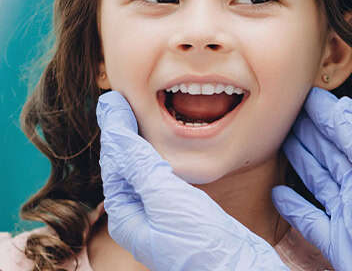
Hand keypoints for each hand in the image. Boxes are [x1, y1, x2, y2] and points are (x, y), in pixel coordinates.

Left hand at [95, 91, 289, 270]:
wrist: (240, 269)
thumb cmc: (200, 240)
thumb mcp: (163, 194)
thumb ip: (136, 158)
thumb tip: (111, 120)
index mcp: (126, 215)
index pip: (114, 162)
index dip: (114, 128)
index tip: (113, 98)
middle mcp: (140, 218)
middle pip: (127, 167)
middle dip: (125, 135)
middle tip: (124, 99)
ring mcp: (162, 219)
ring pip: (147, 173)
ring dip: (144, 144)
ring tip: (143, 114)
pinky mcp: (185, 217)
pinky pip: (167, 182)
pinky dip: (165, 159)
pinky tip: (173, 148)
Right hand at [272, 88, 351, 270]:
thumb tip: (343, 105)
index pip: (345, 134)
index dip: (325, 114)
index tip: (304, 93)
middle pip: (329, 154)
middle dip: (309, 132)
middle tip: (286, 111)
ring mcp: (347, 215)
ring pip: (318, 181)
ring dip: (301, 161)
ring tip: (281, 142)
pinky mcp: (336, 241)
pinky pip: (310, 219)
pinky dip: (294, 206)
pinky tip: (278, 193)